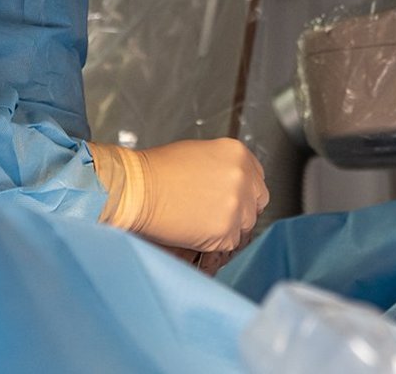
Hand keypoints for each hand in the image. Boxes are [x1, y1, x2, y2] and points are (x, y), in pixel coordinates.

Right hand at [90, 138, 267, 252]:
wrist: (138, 189)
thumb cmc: (157, 170)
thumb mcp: (200, 153)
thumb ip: (224, 167)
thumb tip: (231, 184)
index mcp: (238, 154)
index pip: (257, 177)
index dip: (245, 190)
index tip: (234, 197)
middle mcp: (243, 178)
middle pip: (257, 202)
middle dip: (241, 209)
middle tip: (217, 213)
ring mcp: (237, 206)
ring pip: (245, 225)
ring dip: (229, 227)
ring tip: (201, 222)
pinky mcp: (225, 232)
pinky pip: (229, 242)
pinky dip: (216, 242)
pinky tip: (196, 231)